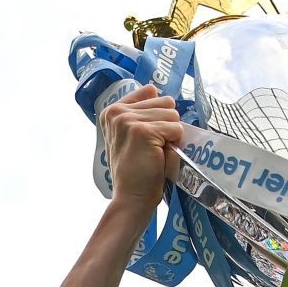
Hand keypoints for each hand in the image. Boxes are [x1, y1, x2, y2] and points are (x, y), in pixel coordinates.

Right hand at [99, 84, 183, 211]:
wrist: (132, 197)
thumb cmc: (136, 170)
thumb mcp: (131, 136)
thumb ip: (140, 113)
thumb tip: (154, 89)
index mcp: (112, 110)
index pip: (150, 93)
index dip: (158, 114)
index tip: (148, 136)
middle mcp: (117, 111)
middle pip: (165, 102)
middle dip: (166, 125)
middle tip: (152, 148)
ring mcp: (128, 120)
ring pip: (172, 115)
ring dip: (170, 135)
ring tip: (155, 153)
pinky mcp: (142, 131)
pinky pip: (175, 128)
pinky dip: (174, 145)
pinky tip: (158, 157)